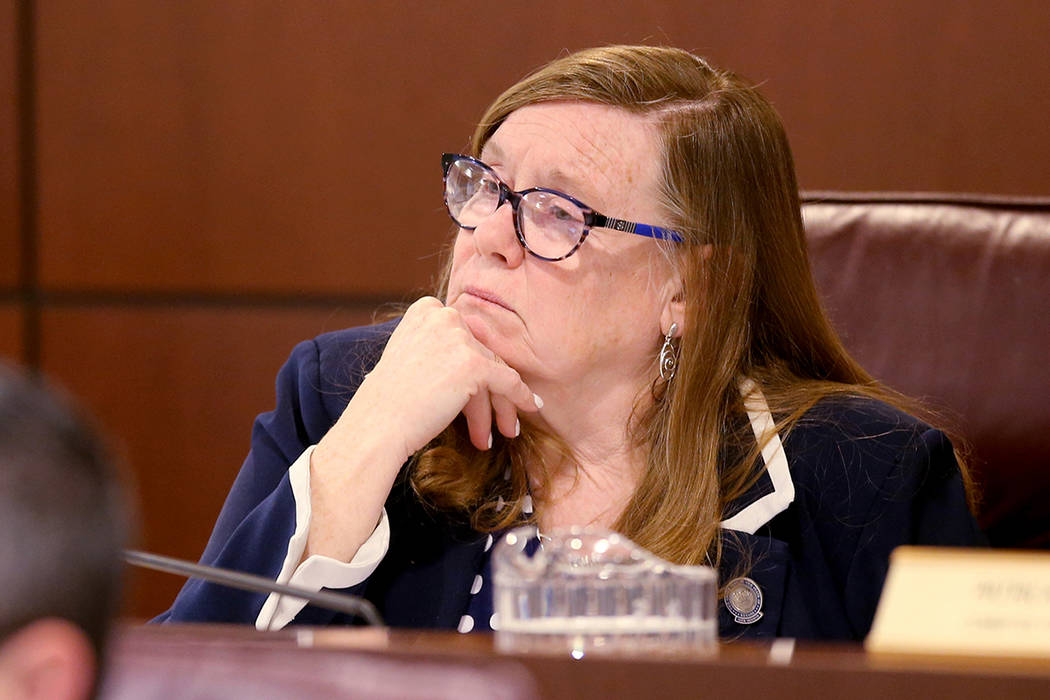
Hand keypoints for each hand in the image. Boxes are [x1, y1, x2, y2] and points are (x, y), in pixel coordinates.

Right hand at [304, 297, 540, 562]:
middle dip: (490, 390)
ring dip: (499, 404)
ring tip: (503, 431)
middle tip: (500, 416)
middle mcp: (444, 317)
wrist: (376, 426)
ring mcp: (460, 339)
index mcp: (426, 310)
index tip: (481, 387)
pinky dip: (521, 397)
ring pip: (495, 371)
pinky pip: (509, 382)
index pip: (464, 338)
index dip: (475, 365)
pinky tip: (531, 409)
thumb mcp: (410, 357)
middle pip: (481, 355)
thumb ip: (439, 348)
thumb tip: (477, 361)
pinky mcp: (474, 364)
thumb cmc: (388, 402)